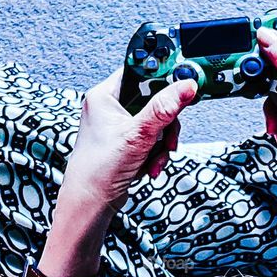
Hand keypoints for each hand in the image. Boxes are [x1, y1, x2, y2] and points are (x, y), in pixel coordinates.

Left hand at [59, 65, 198, 215]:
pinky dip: (155, 153)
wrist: (91, 203)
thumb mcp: (138, 134)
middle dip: (165, 126)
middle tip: (167, 140)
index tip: (182, 89)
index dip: (162, 79)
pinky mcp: (125, 142)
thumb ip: (164, 109)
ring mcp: (118, 126)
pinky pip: (152, 139)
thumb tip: (186, 86)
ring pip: (156, 123)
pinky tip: (150, 167)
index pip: (140, 72)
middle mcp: (110, 107)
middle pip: (154, 101)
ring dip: (162, 144)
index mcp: (105, 95)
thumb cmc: (100, 169)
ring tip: (154, 160)